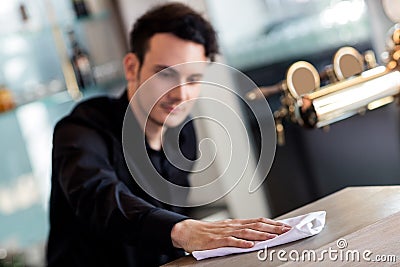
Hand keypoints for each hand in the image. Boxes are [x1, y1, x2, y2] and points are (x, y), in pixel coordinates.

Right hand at [171, 217, 290, 251]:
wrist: (188, 231)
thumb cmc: (207, 232)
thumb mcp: (226, 230)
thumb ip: (240, 232)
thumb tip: (256, 235)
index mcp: (236, 223)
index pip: (258, 221)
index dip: (273, 224)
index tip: (285, 226)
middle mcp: (233, 225)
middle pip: (257, 225)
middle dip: (273, 228)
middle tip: (286, 230)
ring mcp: (226, 232)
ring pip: (247, 232)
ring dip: (261, 235)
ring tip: (273, 237)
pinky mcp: (217, 240)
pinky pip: (231, 241)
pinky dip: (241, 243)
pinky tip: (250, 245)